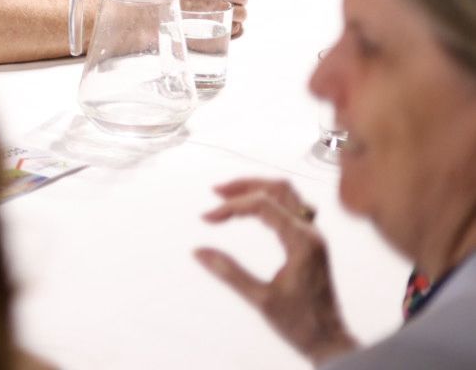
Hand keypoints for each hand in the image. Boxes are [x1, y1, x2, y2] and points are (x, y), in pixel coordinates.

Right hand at [194, 178, 357, 362]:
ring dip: (258, 189)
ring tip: (230, 195)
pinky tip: (254, 211)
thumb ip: (228, 272)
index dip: (231, 206)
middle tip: (217, 192)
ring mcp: (313, 237)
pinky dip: (270, 202)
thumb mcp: (260, 299)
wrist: (330, 341)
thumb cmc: (301, 324)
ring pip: (287, 195)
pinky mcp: (311, 244)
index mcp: (302, 242)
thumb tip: (198, 251)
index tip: (207, 218)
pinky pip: (292, 209)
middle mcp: (311, 233)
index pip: (263, 205)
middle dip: (246, 185)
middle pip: (279, 189)